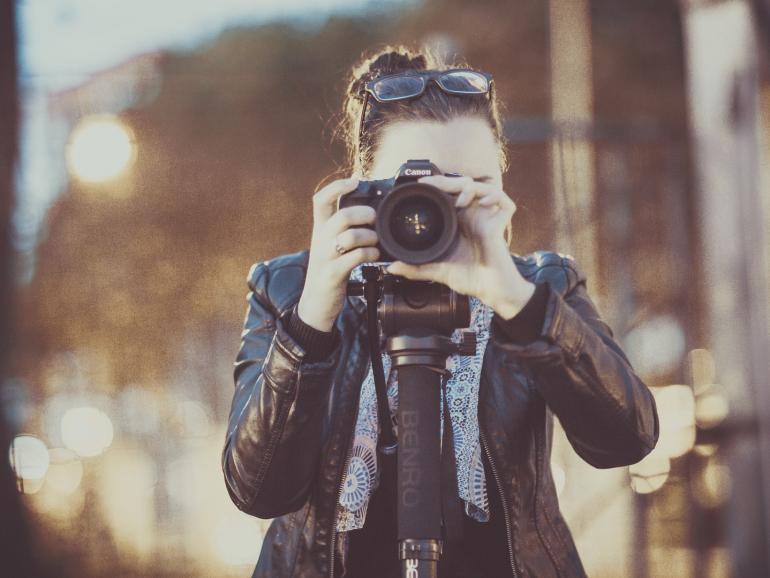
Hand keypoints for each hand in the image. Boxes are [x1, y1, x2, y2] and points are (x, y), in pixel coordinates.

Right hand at [297, 176, 379, 331]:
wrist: (315, 303)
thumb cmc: (329, 270)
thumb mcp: (330, 245)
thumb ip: (344, 229)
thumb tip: (370, 212)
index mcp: (319, 229)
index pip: (321, 200)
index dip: (337, 186)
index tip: (355, 182)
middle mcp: (320, 240)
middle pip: (342, 216)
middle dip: (364, 214)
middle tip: (375, 220)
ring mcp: (325, 257)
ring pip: (350, 236)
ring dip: (369, 237)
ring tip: (375, 242)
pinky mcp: (332, 274)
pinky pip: (354, 258)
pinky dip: (369, 255)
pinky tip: (374, 257)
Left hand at [385, 174, 534, 318]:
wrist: (490, 290)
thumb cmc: (469, 278)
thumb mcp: (437, 270)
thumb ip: (415, 268)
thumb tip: (391, 268)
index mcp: (458, 222)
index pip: (448, 195)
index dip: (437, 185)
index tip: (421, 184)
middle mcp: (473, 216)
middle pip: (463, 186)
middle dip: (448, 181)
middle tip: (433, 184)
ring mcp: (487, 218)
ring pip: (482, 188)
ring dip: (470, 187)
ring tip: (460, 200)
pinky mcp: (500, 224)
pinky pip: (504, 202)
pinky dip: (495, 196)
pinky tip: (483, 203)